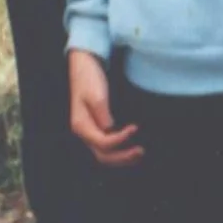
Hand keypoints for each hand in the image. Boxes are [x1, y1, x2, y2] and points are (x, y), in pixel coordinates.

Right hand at [68, 50, 142, 166]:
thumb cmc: (89, 77)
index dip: (121, 139)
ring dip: (122, 157)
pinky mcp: (96, 127)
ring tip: (139, 153)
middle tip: (141, 151)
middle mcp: (84, 132)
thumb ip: (102, 113)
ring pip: (104, 154)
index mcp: (81, 126)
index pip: (103, 143)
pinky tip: (132, 146)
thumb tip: (111, 130)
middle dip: (123, 157)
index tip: (135, 127)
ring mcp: (89, 131)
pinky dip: (120, 149)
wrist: (84, 64)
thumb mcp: (96, 94)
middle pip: (103, 155)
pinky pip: (107, 146)